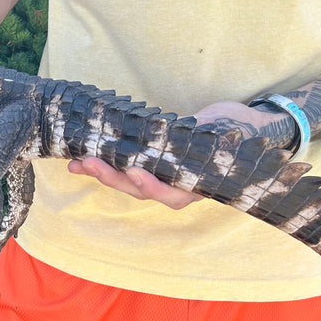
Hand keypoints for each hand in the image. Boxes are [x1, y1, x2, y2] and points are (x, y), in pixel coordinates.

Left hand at [67, 101, 294, 209]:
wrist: (243, 126)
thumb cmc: (239, 132)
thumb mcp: (231, 136)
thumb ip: (215, 142)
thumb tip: (213, 135)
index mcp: (197, 185)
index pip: (172, 195)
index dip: (152, 186)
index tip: (135, 172)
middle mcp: (177, 185)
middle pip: (140, 190)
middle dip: (112, 177)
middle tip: (87, 163)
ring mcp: (164, 173)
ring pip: (129, 181)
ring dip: (103, 171)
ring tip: (77, 162)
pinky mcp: (153, 159)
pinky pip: (127, 165)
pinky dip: (108, 161)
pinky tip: (85, 155)